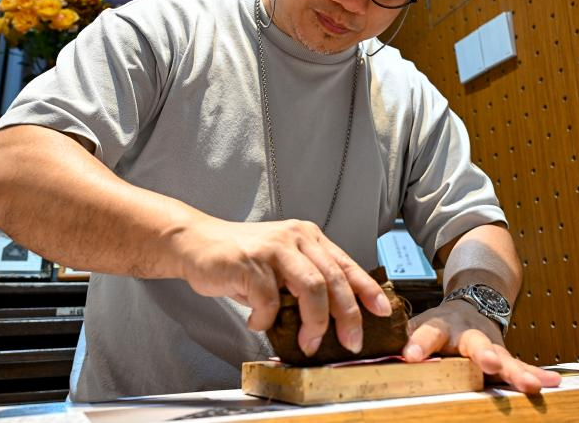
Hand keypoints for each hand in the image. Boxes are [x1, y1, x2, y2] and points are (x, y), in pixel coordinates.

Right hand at [175, 217, 391, 355]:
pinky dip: (266, 319)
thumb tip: (330, 319)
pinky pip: (269, 299)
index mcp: (308, 237)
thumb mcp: (280, 265)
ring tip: (308, 342)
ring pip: (311, 287)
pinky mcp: (250, 261)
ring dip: (314, 322)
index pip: (346, 264)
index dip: (367, 289)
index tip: (383, 311)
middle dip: (347, 315)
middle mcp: (296, 237)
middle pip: (334, 279)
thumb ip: (303, 283)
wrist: (196, 242)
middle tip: (350, 342)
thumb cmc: (240, 259)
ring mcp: (273, 247)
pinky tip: (256, 322)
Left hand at [402, 300, 561, 393]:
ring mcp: (491, 344)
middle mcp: (468, 334)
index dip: (419, 343)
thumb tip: (369, 345)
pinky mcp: (506, 355)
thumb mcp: (417, 324)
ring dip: (515, 370)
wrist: (473, 304)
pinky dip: (536, 374)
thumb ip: (400, 336)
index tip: (410, 356)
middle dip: (482, 354)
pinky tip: (553, 382)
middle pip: (475, 343)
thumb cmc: (439, 324)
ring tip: (530, 384)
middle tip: (487, 362)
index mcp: (441, 326)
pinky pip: (522, 365)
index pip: (428, 332)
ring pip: (504, 357)